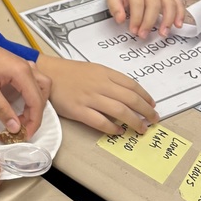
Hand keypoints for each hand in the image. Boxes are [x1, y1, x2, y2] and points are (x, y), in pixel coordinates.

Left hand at [0, 27, 49, 137]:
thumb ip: (2, 109)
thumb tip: (15, 127)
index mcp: (22, 73)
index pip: (37, 102)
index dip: (33, 122)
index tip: (25, 135)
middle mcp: (27, 68)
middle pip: (42, 96)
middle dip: (35, 115)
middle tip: (22, 128)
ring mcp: (23, 65)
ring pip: (42, 87)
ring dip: (36, 103)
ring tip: (23, 116)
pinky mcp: (17, 65)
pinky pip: (33, 80)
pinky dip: (32, 93)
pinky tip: (21, 100)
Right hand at [36, 53, 158, 134]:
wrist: (47, 74)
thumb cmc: (70, 72)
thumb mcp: (93, 69)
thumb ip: (109, 80)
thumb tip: (128, 95)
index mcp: (104, 73)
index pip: (132, 86)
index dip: (145, 97)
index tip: (152, 105)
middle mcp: (100, 85)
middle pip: (130, 99)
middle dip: (146, 111)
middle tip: (153, 119)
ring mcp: (89, 98)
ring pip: (120, 111)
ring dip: (134, 122)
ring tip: (141, 128)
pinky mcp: (78, 110)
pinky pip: (100, 122)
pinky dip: (112, 128)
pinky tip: (118, 131)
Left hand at [107, 0, 184, 38]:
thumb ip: (115, 7)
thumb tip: (120, 19)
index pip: (138, 3)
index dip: (136, 18)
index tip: (134, 30)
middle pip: (154, 4)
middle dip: (149, 22)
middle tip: (143, 34)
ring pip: (169, 3)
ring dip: (168, 20)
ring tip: (163, 33)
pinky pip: (177, 2)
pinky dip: (180, 13)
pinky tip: (178, 24)